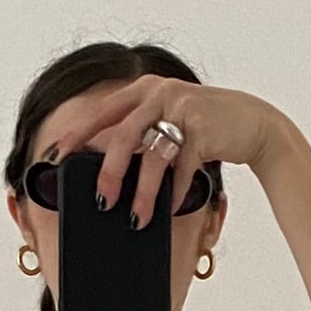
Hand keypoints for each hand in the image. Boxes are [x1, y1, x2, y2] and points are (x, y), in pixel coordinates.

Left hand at [48, 79, 284, 229]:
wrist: (251, 122)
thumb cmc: (202, 129)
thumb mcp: (166, 124)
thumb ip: (139, 136)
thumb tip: (106, 172)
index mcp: (142, 91)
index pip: (102, 112)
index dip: (78, 135)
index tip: (59, 157)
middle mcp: (158, 93)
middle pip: (123, 135)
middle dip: (109, 173)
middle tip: (101, 203)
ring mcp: (182, 109)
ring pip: (153, 155)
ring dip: (143, 193)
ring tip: (136, 219)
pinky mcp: (204, 129)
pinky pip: (183, 168)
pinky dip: (175, 192)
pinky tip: (171, 209)